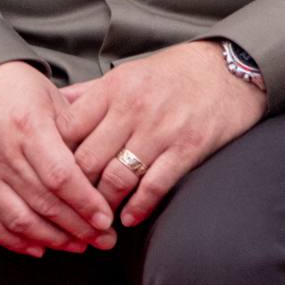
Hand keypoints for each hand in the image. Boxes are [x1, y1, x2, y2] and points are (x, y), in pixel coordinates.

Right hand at [0, 61, 114, 256]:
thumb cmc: (18, 88)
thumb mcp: (53, 97)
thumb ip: (76, 132)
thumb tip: (105, 167)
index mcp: (27, 127)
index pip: (61, 177)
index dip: (85, 203)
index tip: (107, 220)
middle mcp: (0, 154)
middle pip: (44, 203)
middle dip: (78, 227)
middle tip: (105, 241)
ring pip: (18, 220)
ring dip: (52, 239)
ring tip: (79, 246)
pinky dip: (15, 242)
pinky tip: (39, 248)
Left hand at [57, 40, 267, 227]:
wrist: (233, 67)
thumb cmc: (176, 72)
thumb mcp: (130, 72)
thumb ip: (92, 93)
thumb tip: (55, 106)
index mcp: (114, 87)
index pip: (67, 131)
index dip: (54, 159)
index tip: (52, 177)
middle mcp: (134, 108)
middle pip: (87, 160)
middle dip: (75, 190)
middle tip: (70, 207)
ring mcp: (162, 129)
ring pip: (117, 178)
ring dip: (104, 205)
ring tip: (99, 217)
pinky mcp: (189, 147)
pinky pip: (154, 185)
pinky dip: (138, 207)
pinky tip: (130, 217)